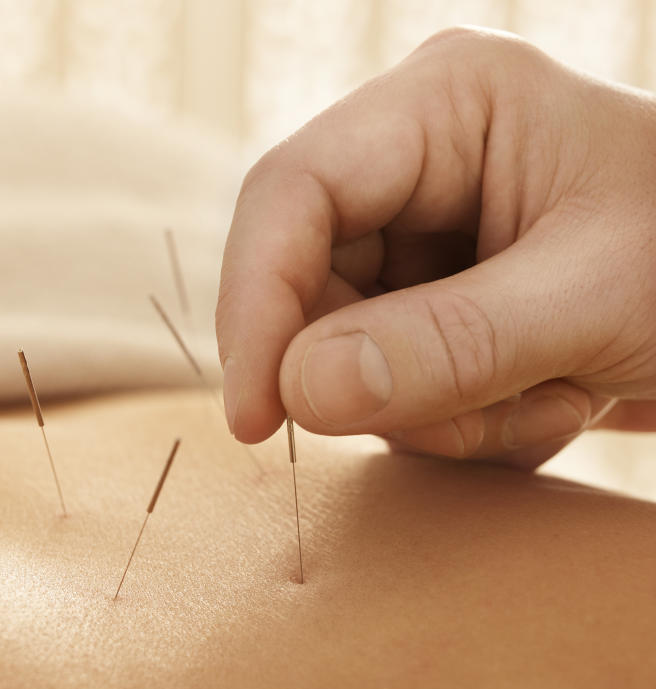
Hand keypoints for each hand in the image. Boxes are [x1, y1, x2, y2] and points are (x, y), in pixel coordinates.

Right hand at [215, 27, 655, 467]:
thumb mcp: (595, 299)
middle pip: (306, 281)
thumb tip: (298, 392)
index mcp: (444, 105)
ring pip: (342, 349)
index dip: (256, 305)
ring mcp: (415, 234)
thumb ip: (447, 343)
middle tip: (476, 422)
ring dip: (436, 410)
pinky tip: (543, 403)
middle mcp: (411, 161)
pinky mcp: (426, 298)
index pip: (292, 192)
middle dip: (377, 377)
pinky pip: (384, 381)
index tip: (255, 417)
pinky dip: (455, 421)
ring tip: (549, 402)